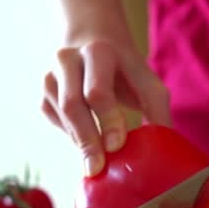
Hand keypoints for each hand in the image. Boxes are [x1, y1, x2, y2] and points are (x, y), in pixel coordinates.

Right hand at [42, 39, 170, 176]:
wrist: (94, 39)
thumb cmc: (127, 70)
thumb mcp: (147, 83)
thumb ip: (157, 111)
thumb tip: (165, 148)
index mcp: (99, 52)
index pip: (98, 92)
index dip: (107, 121)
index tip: (117, 146)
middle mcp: (68, 58)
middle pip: (73, 104)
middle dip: (87, 139)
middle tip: (97, 168)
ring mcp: (51, 74)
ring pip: (60, 113)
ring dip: (78, 140)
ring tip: (95, 163)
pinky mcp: (44, 90)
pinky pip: (52, 117)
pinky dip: (70, 134)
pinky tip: (86, 142)